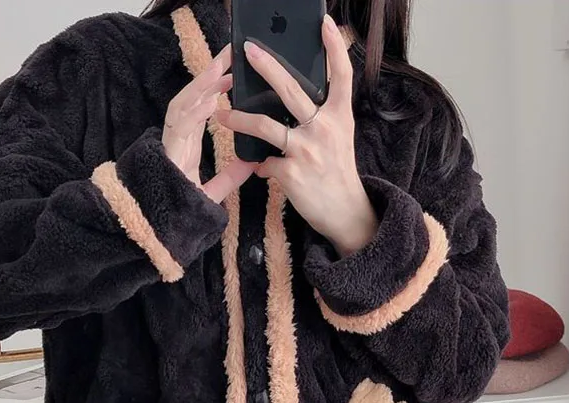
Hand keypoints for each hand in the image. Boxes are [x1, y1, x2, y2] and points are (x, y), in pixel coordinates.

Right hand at [163, 45, 254, 203]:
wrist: (162, 228)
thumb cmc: (182, 208)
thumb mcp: (213, 191)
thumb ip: (230, 176)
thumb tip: (252, 163)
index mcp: (188, 142)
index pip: (203, 107)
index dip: (216, 87)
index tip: (234, 72)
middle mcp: (178, 138)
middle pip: (193, 97)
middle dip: (210, 73)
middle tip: (231, 52)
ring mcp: (171, 143)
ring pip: (184, 105)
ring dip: (202, 85)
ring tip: (220, 67)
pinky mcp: (168, 153)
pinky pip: (181, 127)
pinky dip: (195, 112)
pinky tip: (211, 101)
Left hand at [214, 16, 378, 256]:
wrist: (345, 212)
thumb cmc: (338, 172)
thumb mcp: (339, 138)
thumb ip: (323, 115)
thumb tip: (301, 97)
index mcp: (339, 117)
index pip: (341, 75)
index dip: (334, 47)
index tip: (325, 23)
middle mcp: (324, 129)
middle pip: (292, 90)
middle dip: (267, 67)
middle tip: (248, 50)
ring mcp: (306, 150)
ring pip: (265, 126)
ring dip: (240, 119)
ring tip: (223, 115)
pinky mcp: (291, 172)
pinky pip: (265, 162)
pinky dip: (262, 165)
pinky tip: (263, 169)